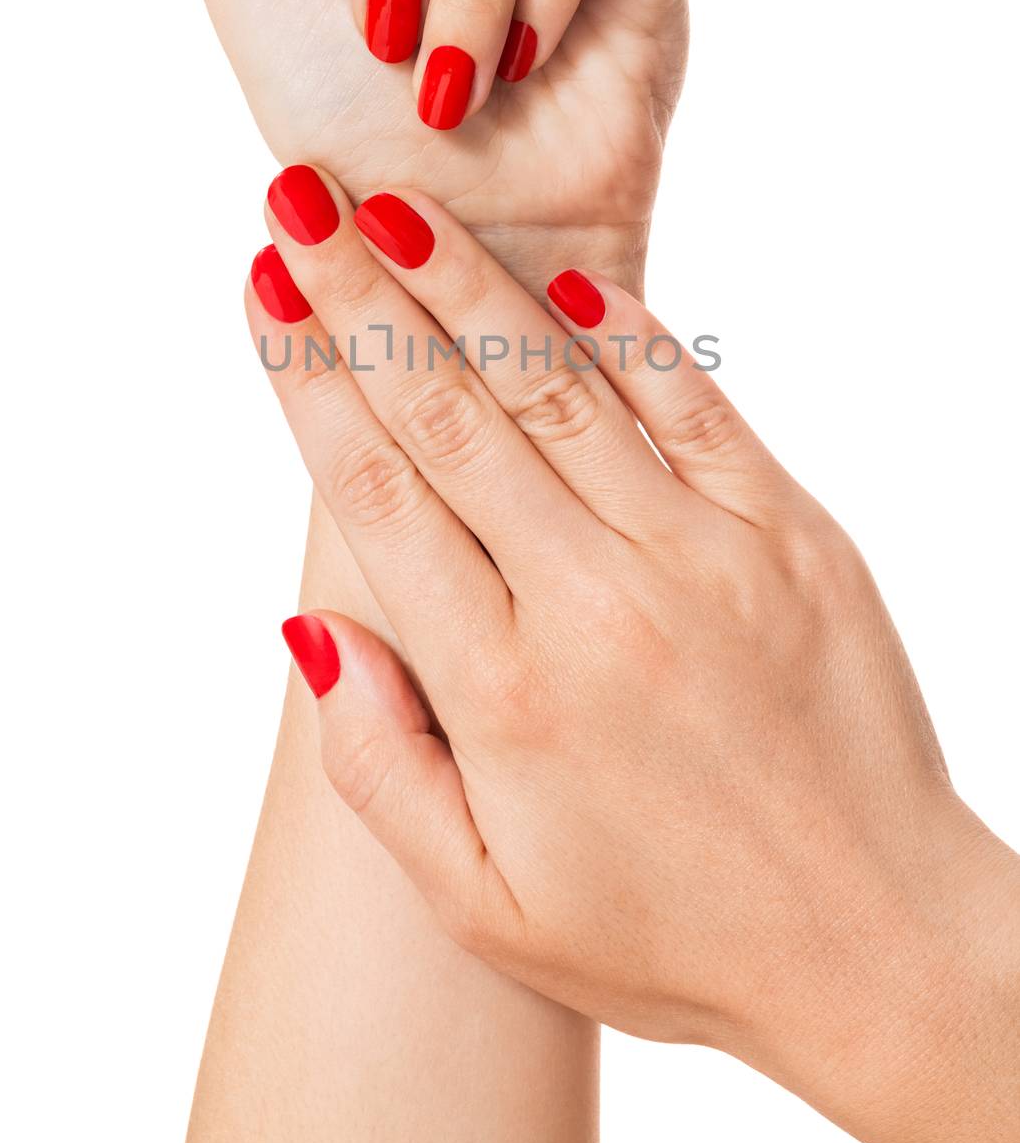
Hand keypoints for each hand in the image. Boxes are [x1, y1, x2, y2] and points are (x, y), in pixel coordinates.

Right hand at [244, 167, 1019, 1142]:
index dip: (308, 378)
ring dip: (466, 286)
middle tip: (297, 197)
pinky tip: (565, 277)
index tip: (261, 286)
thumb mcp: (488, 904)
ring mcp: (705, 556)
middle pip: (449, 413)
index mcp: (507, 694)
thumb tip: (313, 627)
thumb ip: (382, 767)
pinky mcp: (791, 535)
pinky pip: (695, 405)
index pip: (378, 495)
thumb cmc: (669, 936)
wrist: (882, 946)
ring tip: (393, 207)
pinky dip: (628, 336)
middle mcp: (598, 604)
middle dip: (359, 294)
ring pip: (557, 388)